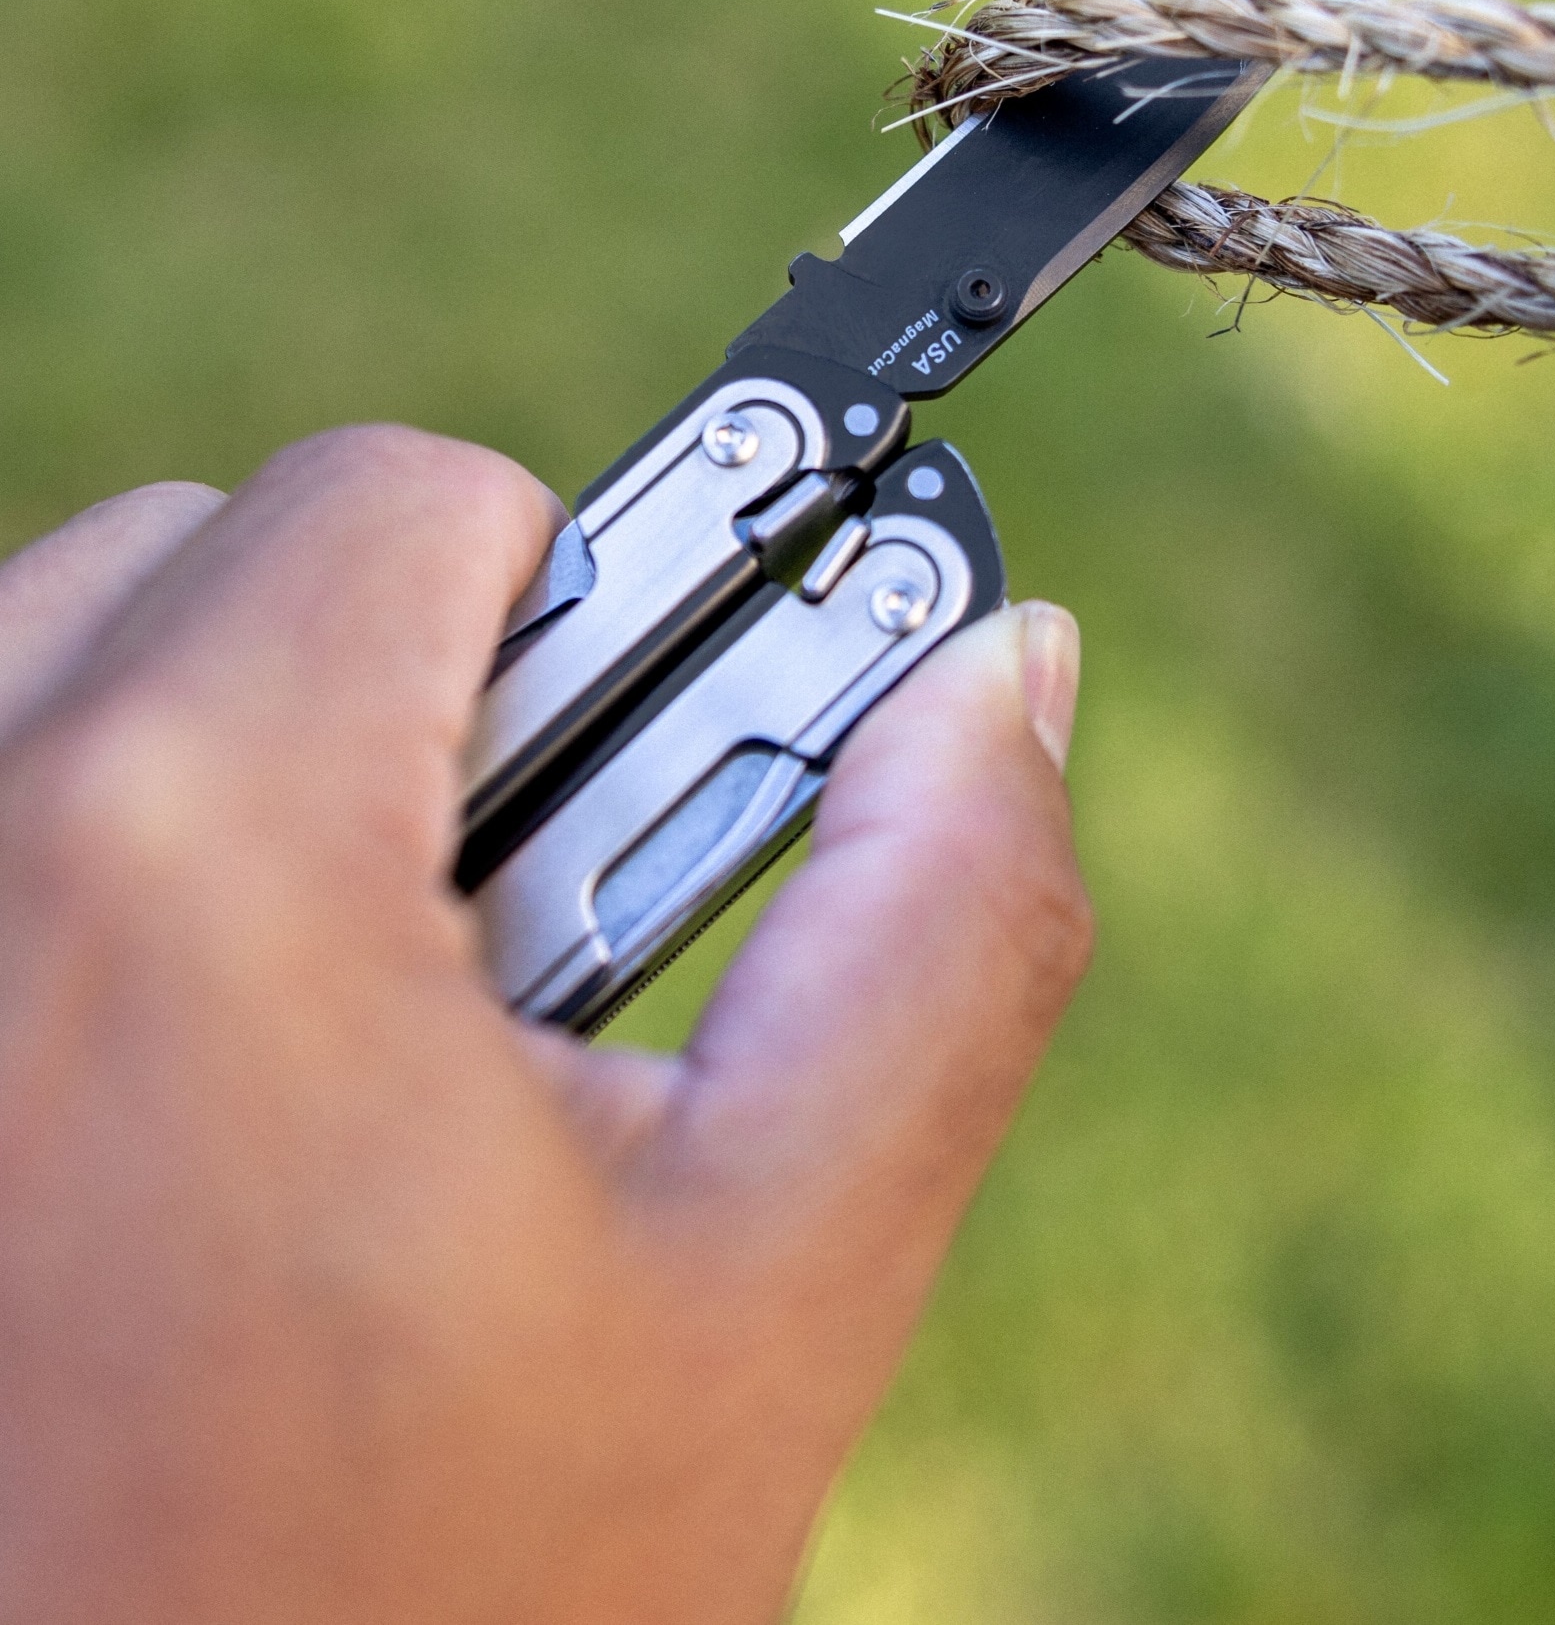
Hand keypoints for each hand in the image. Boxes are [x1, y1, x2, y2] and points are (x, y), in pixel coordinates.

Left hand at [0, 427, 1088, 1624]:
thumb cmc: (431, 1615)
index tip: (633, 754)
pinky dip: (83, 876)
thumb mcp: (773, 1275)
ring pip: (70, 666)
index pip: (412, 494)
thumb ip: (942, 916)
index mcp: (193, 853)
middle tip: (482, 966)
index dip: (581, 613)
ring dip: (230, 782)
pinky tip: (164, 1119)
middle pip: (225, 554)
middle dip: (402, 704)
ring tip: (323, 1060)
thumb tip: (1009, 665)